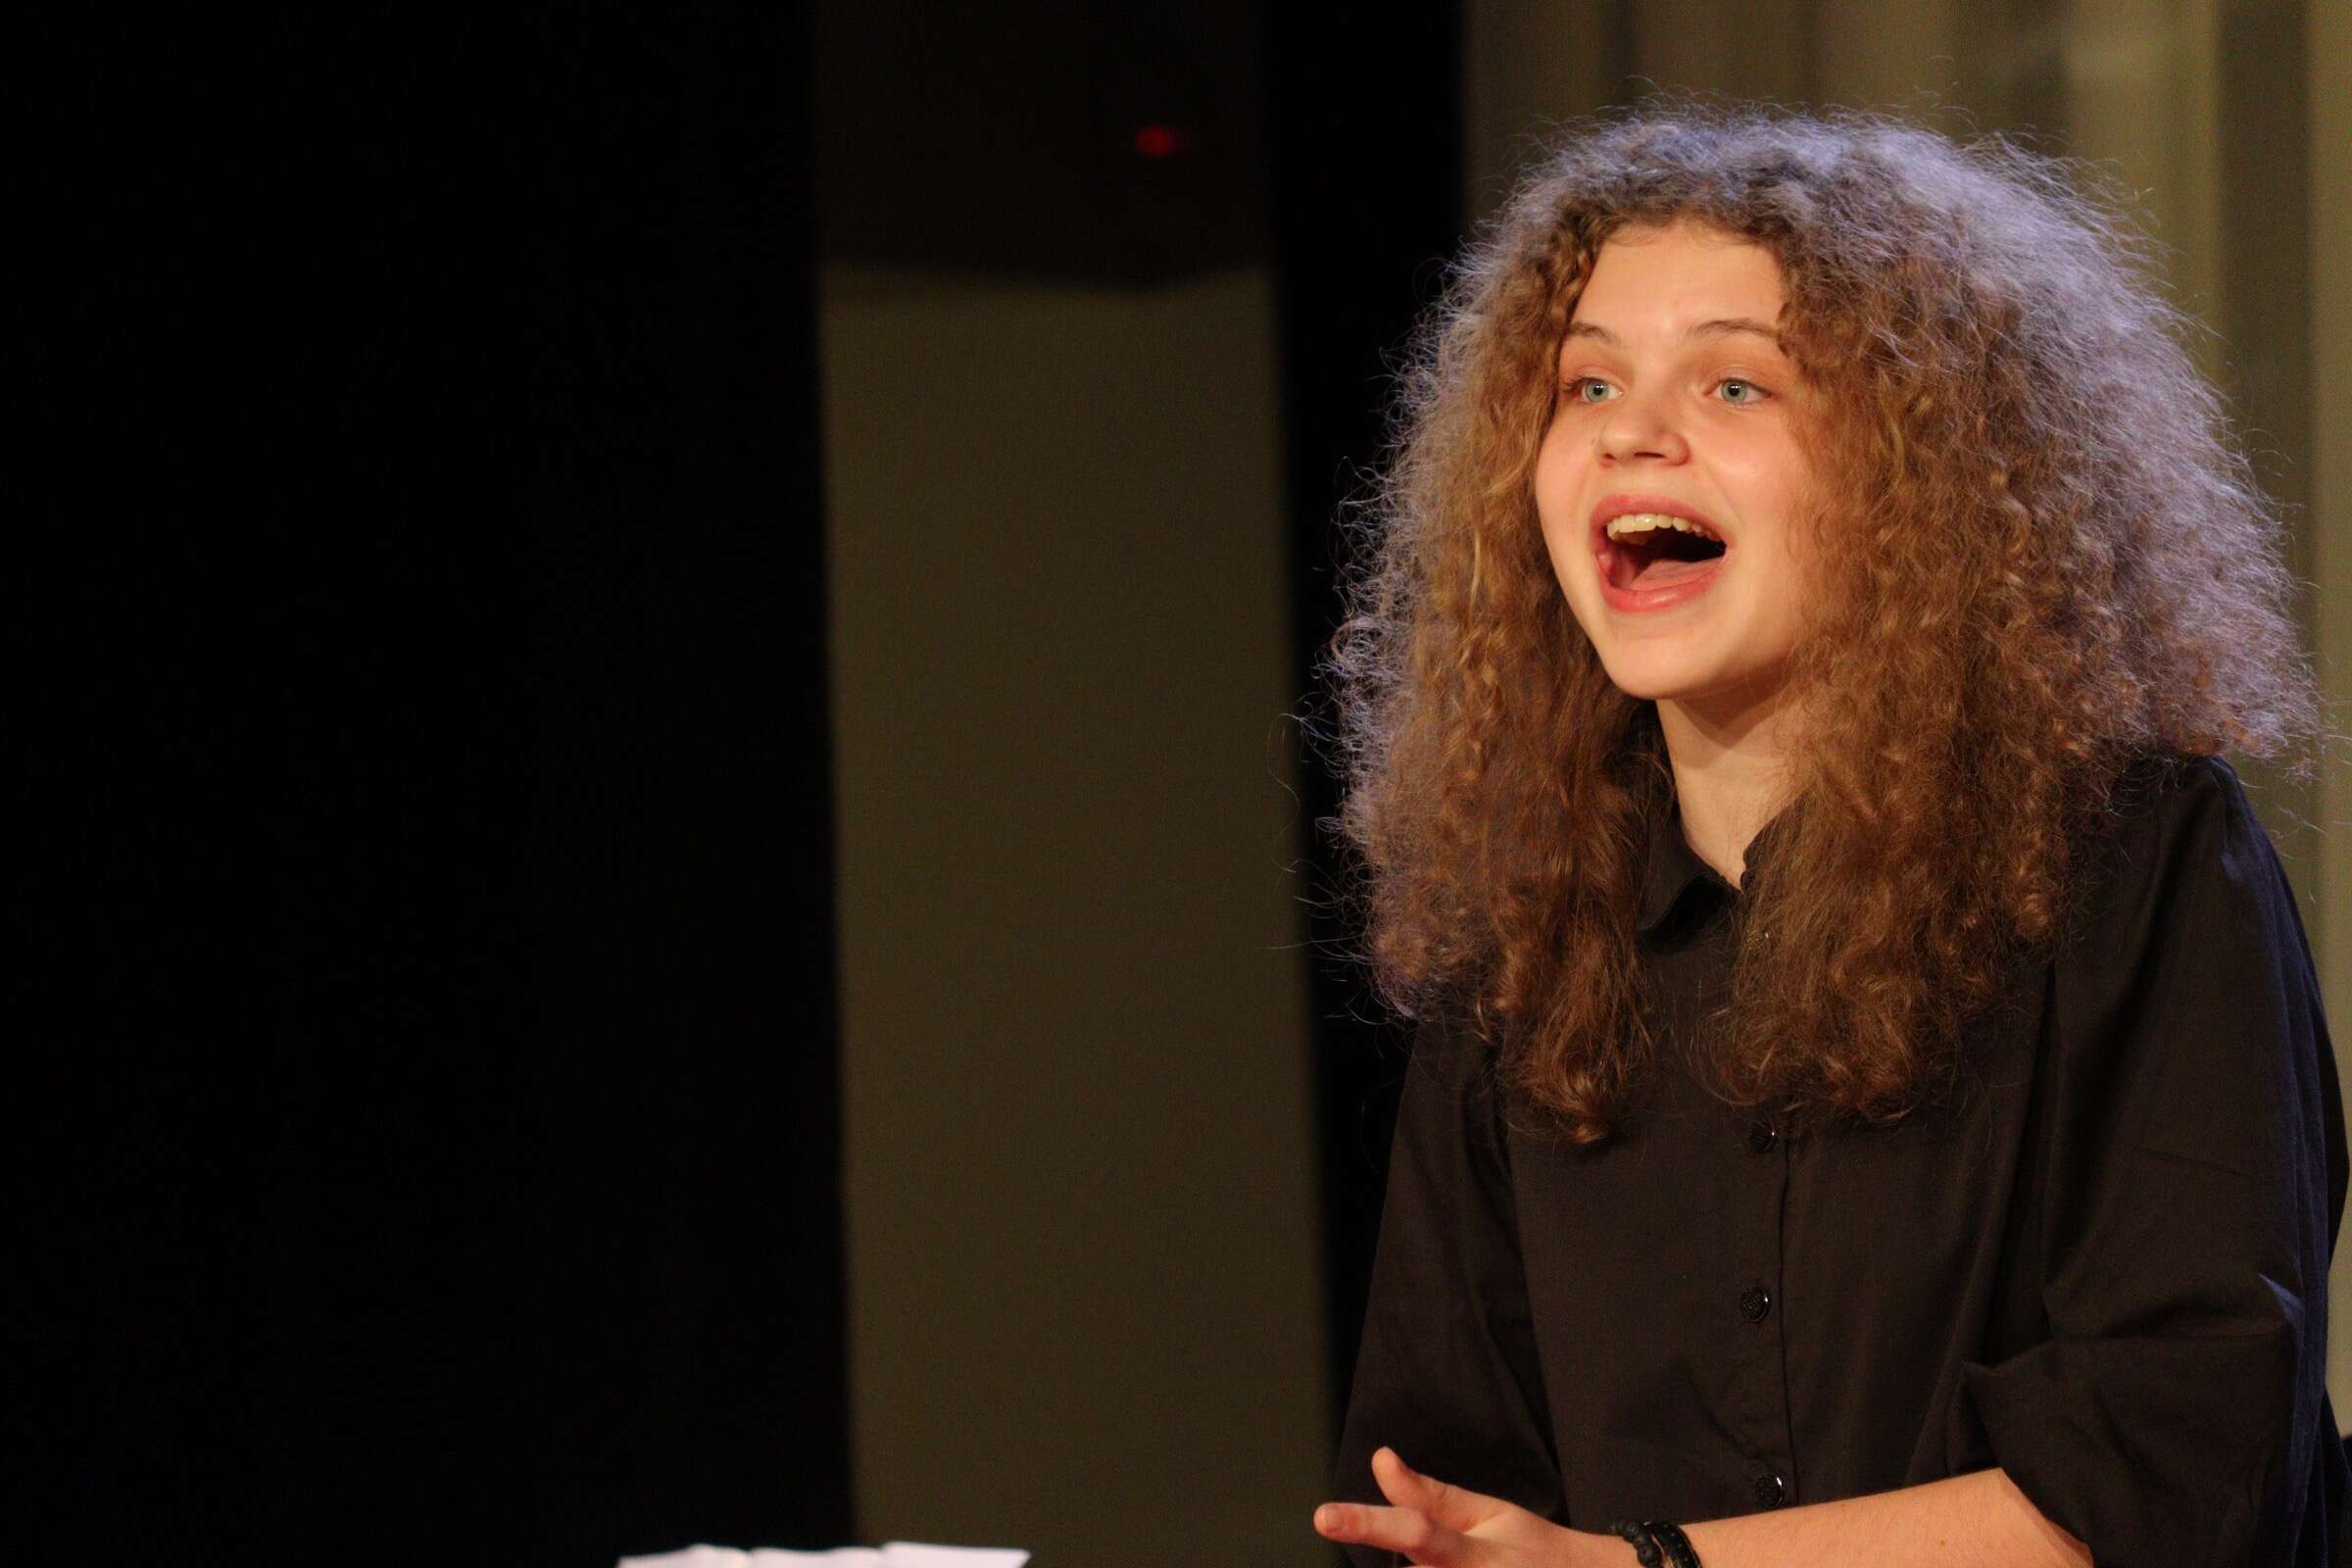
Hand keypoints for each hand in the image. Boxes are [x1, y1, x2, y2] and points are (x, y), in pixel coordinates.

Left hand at [1312, 1447, 1622, 1566]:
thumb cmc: (1533, 1551)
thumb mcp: (1487, 1514)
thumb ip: (1428, 1495)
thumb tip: (1381, 1459)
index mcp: (1472, 1554)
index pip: (1413, 1531)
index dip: (1365, 1523)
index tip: (1323, 1517)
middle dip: (1419, 1565)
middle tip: (1467, 1554)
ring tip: (1475, 1562)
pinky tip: (1471, 1566)